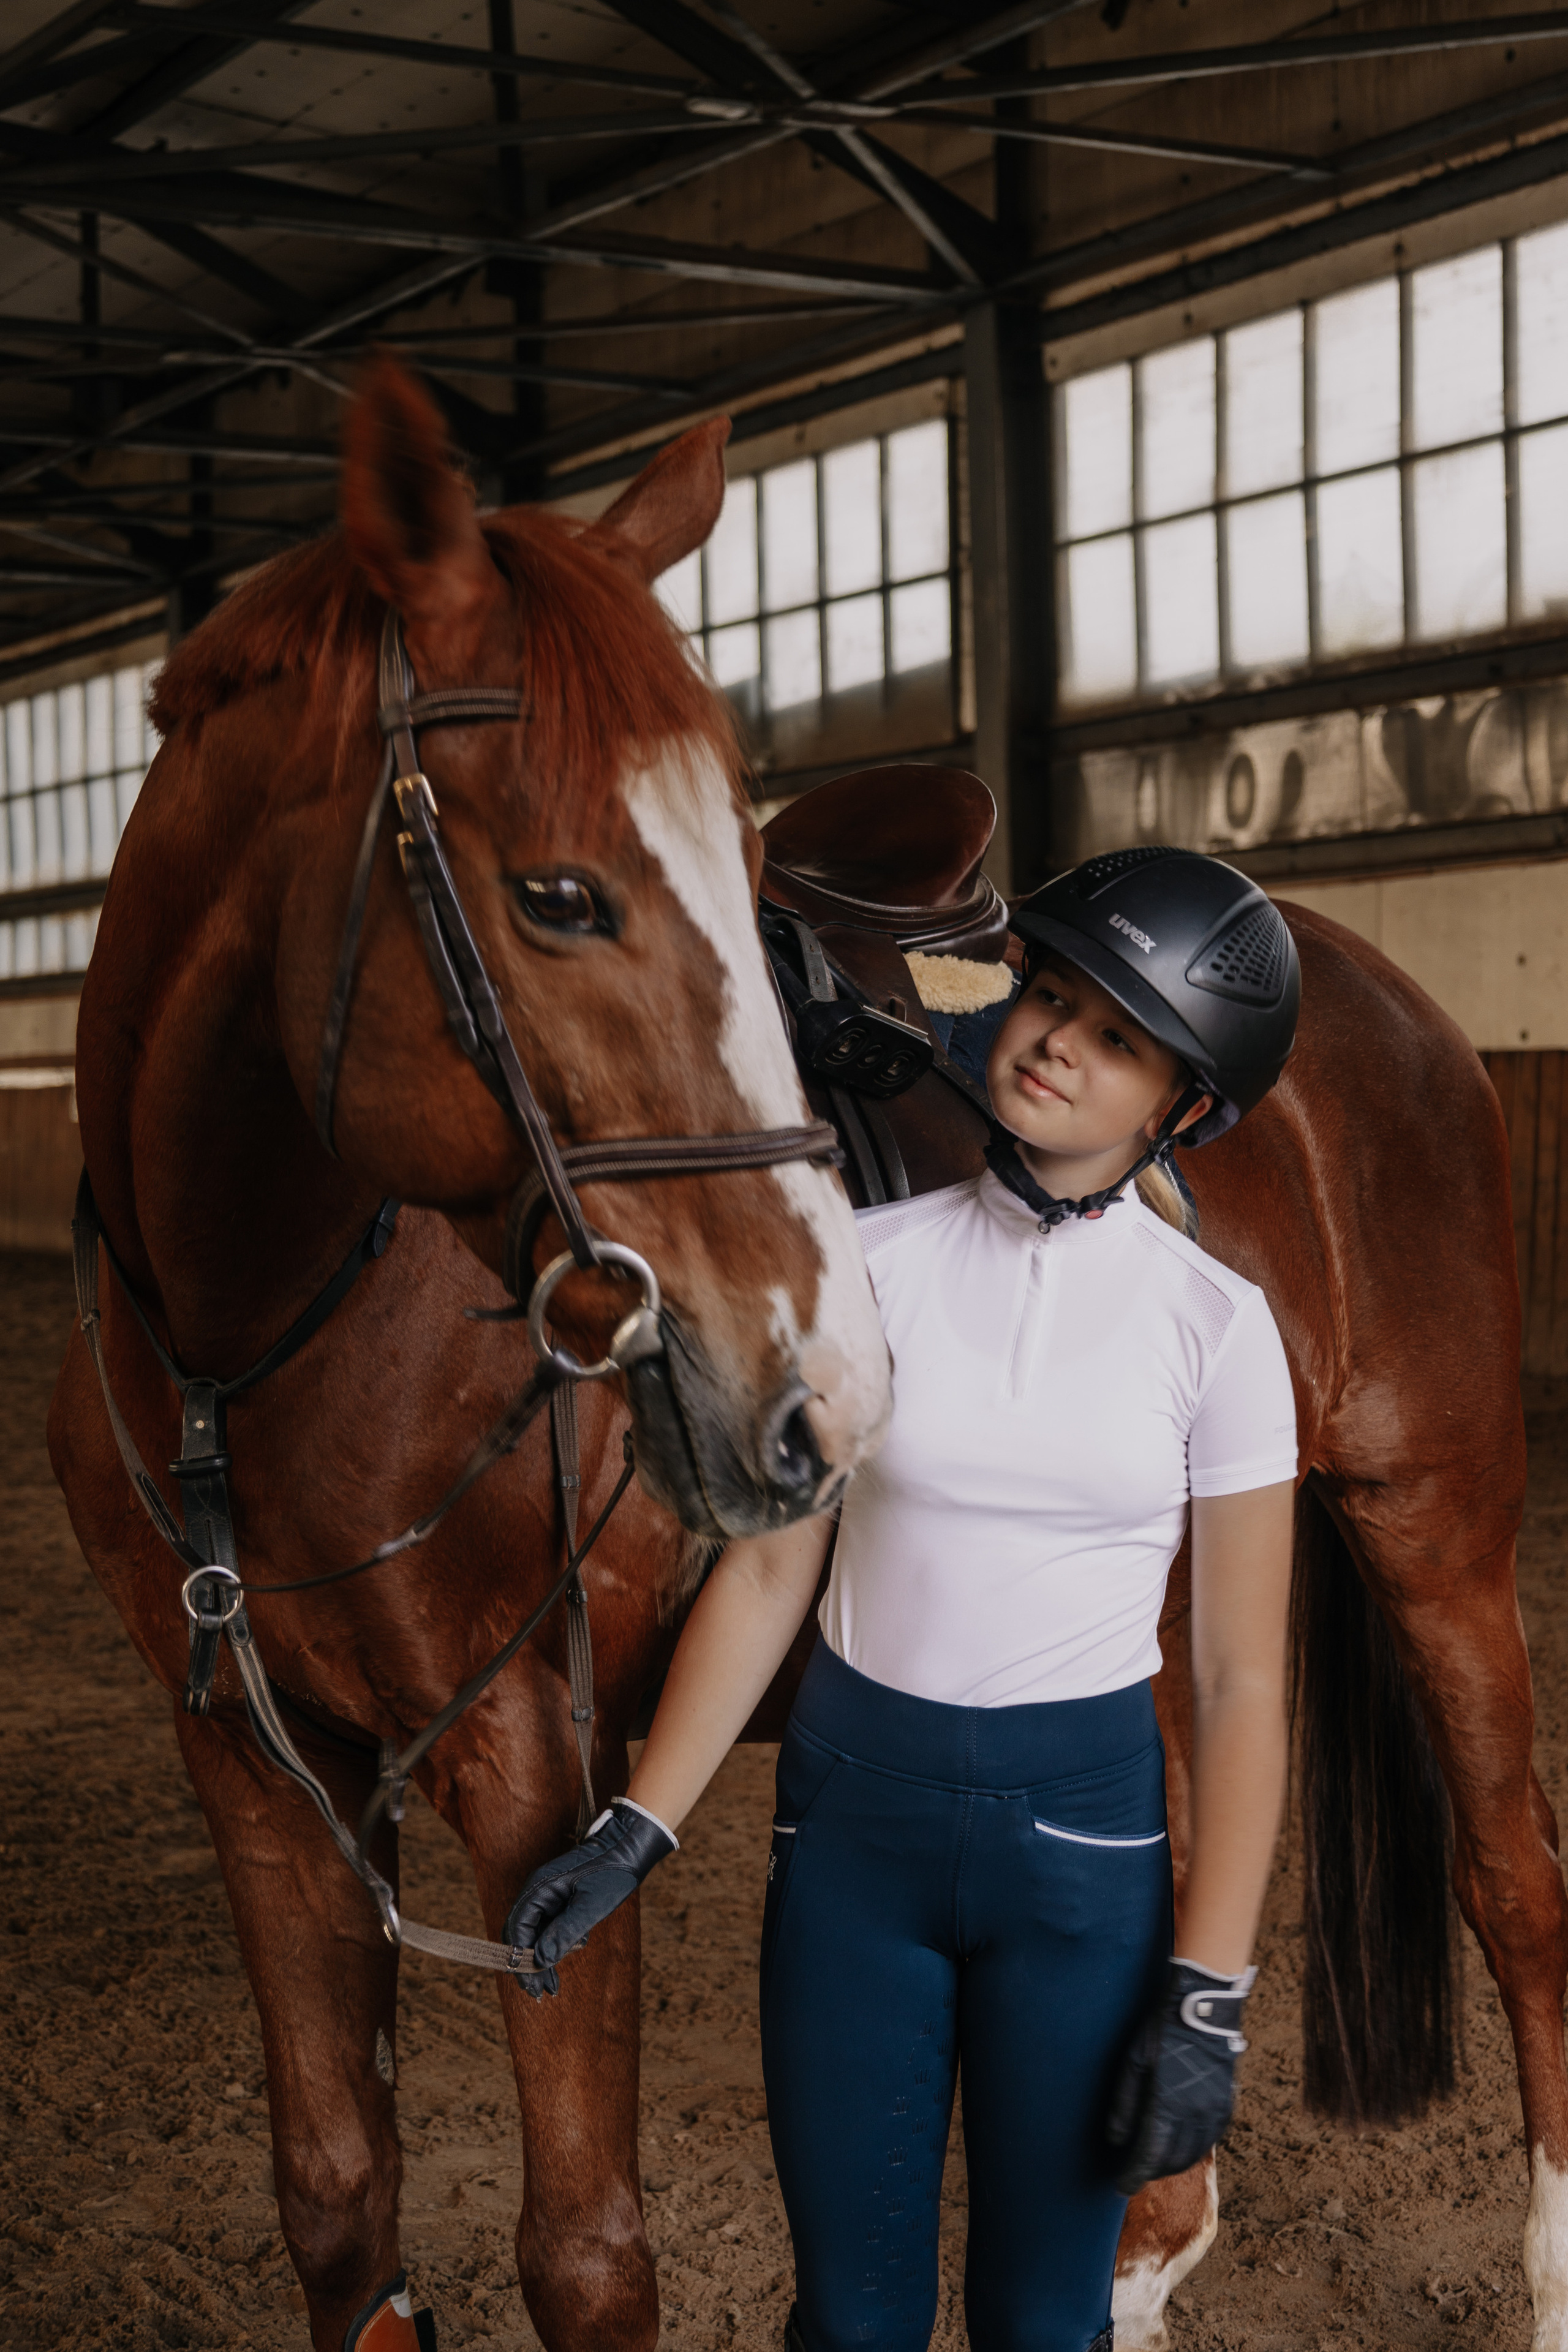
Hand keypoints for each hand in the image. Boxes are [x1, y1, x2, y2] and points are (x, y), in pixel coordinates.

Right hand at [505, 1799, 676, 1998]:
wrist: (629, 1848)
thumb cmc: (612, 1872)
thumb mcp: (591, 1905)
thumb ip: (565, 1932)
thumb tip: (541, 1960)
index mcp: (539, 1889)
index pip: (517, 1931)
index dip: (520, 1962)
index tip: (532, 1987)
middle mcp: (538, 1891)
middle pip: (521, 1936)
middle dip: (529, 1965)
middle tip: (541, 1993)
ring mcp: (548, 1895)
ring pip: (535, 1934)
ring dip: (542, 1959)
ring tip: (553, 1987)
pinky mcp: (559, 1899)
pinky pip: (549, 1927)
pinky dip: (554, 1945)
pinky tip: (571, 1953)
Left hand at [1105, 1959, 1255, 2194]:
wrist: (1204, 2008)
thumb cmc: (1162, 2031)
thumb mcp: (1134, 2061)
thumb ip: (1124, 2104)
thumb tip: (1116, 2139)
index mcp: (1169, 2105)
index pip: (1150, 2155)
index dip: (1134, 2174)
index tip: (1121, 2186)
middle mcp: (1196, 2115)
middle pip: (1172, 2160)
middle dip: (1151, 2171)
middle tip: (1134, 2172)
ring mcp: (1215, 2111)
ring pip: (1193, 2154)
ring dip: (1173, 2163)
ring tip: (1154, 2163)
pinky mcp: (1226, 2105)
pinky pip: (1209, 2140)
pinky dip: (1193, 2150)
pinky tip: (1180, 2146)